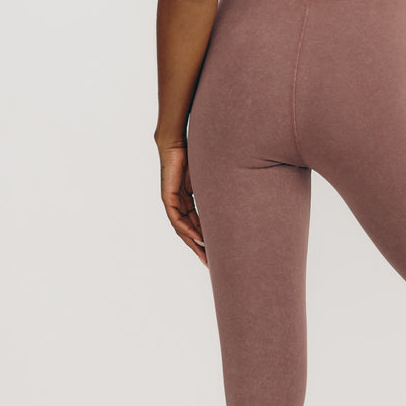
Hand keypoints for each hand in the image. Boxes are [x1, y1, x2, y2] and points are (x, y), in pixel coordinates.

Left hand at [158, 141, 206, 265]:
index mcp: (188, 199)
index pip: (196, 224)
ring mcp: (172, 200)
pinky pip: (177, 218)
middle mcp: (179, 203)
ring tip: (204, 255)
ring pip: (182, 228)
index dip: (205, 238)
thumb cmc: (194, 155)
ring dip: (193, 242)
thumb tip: (236, 197)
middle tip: (209, 263)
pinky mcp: (168, 196)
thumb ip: (216, 191)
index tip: (215, 251)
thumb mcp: (209, 179)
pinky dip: (187, 229)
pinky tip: (197, 238)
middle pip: (188, 230)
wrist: (178, 142)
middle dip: (198, 247)